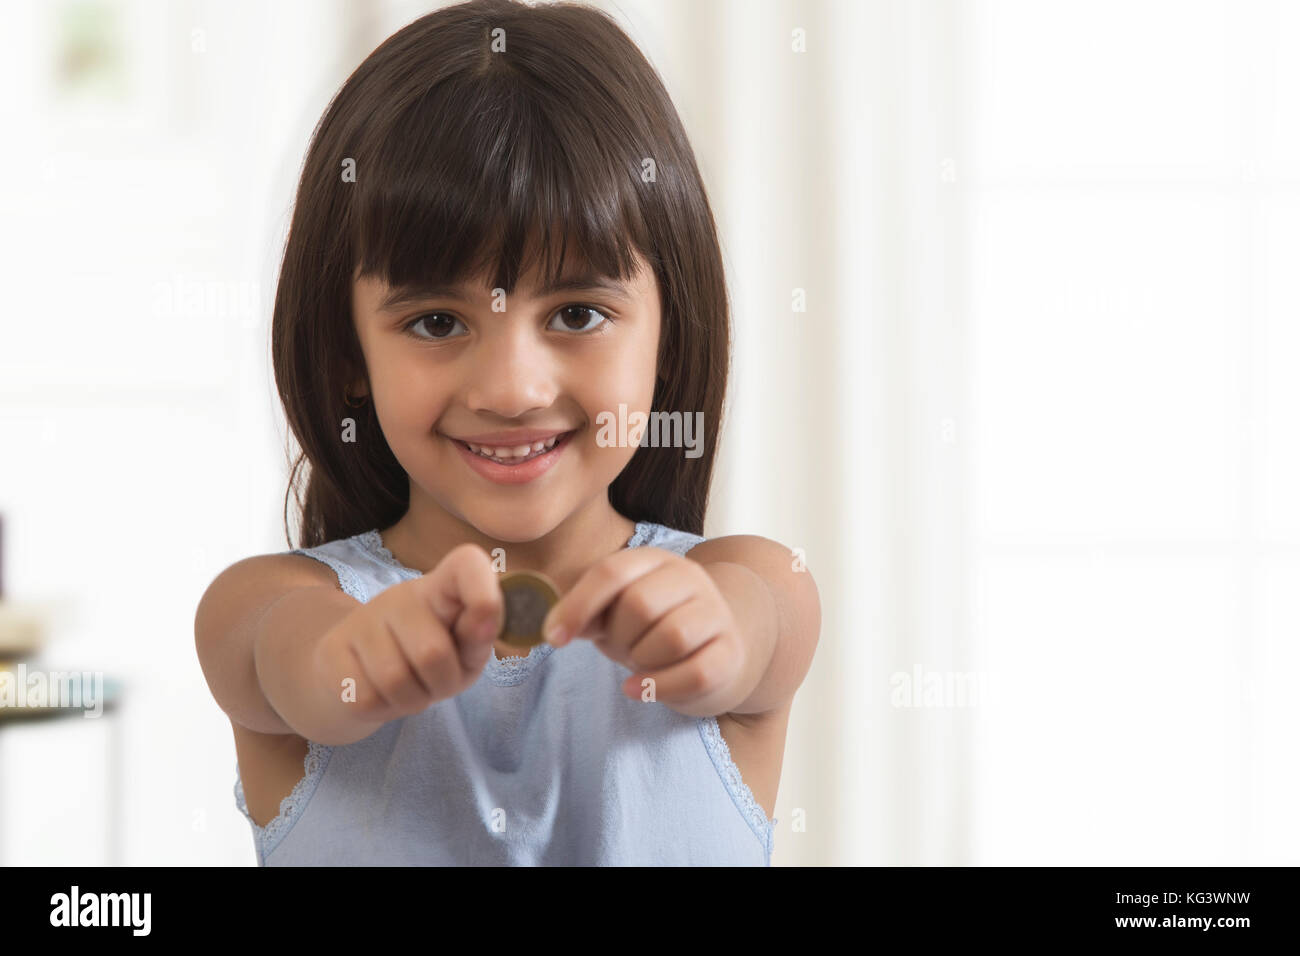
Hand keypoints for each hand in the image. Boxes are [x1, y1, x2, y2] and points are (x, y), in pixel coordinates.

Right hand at [313, 543, 501, 723]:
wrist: (362, 674)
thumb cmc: (429, 659)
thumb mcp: (464, 651)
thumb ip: (479, 637)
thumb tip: (485, 624)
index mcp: (443, 588)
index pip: (467, 564)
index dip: (483, 592)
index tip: (485, 620)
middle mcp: (400, 595)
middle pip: (432, 652)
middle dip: (443, 684)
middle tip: (436, 683)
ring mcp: (362, 619)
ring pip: (395, 681)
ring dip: (413, 701)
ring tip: (411, 690)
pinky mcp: (331, 649)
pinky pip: (366, 698)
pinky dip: (383, 710)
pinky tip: (383, 695)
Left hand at [542, 547, 746, 716]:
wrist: (716, 649)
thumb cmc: (653, 630)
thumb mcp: (616, 614)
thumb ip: (587, 613)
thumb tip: (554, 627)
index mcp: (655, 560)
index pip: (612, 571)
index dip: (578, 605)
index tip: (553, 638)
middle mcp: (690, 578)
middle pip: (640, 604)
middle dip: (618, 637)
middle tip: (619, 648)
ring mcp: (716, 614)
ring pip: (671, 637)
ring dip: (642, 659)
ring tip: (639, 662)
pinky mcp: (731, 653)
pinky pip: (693, 673)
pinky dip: (657, 686)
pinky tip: (639, 687)